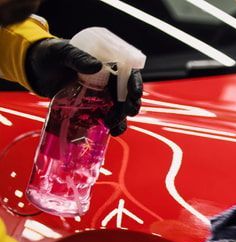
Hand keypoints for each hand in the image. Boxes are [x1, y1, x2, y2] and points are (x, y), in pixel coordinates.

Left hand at [25, 38, 142, 135]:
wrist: (35, 69)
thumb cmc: (50, 54)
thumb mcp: (62, 52)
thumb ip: (78, 57)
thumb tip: (97, 66)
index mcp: (106, 63)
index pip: (128, 72)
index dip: (135, 82)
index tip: (134, 93)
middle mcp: (108, 79)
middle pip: (127, 93)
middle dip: (131, 104)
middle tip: (128, 112)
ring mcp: (102, 94)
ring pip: (119, 108)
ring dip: (121, 118)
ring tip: (113, 125)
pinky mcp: (93, 106)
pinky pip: (107, 117)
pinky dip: (111, 126)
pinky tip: (110, 132)